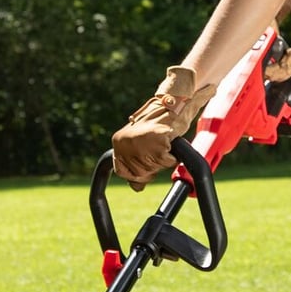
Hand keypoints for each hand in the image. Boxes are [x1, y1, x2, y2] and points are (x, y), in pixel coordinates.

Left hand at [112, 66, 208, 187]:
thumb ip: (134, 163)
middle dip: (151, 168)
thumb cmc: (158, 124)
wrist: (172, 104)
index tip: (146, 167)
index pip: (122, 172)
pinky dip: (172, 158)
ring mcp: (140, 144)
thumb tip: (136, 188)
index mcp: (118, 141)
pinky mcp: (157, 144)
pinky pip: (167, 162)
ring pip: (154, 169)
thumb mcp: (140, 143)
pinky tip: (170, 144)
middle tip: (158, 151)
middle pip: (139, 173)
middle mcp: (125, 143)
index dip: (135, 174)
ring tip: (164, 145)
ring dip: (163, 161)